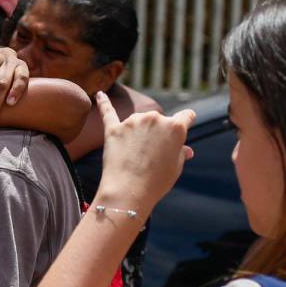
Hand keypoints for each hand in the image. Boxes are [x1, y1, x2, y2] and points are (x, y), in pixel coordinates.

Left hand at [94, 91, 195, 212]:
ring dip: (139, 133)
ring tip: (136, 156)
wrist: (128, 192)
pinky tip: (98, 94)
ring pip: (140, 122)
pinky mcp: (113, 129)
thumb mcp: (176, 167)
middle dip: (159, 134)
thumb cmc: (156, 182)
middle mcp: (154, 118)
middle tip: (153, 157)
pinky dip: (103, 103)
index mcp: (176, 126)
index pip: (187, 116)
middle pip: (160, 120)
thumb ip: (179, 152)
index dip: (187, 123)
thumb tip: (186, 149)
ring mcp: (132, 122)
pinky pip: (108, 112)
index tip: (185, 127)